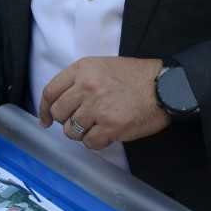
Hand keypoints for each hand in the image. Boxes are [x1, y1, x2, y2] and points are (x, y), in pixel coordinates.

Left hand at [38, 56, 169, 149]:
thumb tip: (60, 103)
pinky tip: (106, 135)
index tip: (45, 119)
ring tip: (96, 127)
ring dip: (81, 133)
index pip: (50, 92)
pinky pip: (90, 143)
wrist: (165, 86)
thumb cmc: (135, 77)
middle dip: (66, 121)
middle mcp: (86, 87)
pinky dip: (96, 143)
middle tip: (81, 122)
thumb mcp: (102, 66)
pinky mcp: (111, 126)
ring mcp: (98, 108)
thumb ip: (80, 80)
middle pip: (58, 113)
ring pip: (71, 131)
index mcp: (82, 69)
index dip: (44, 108)